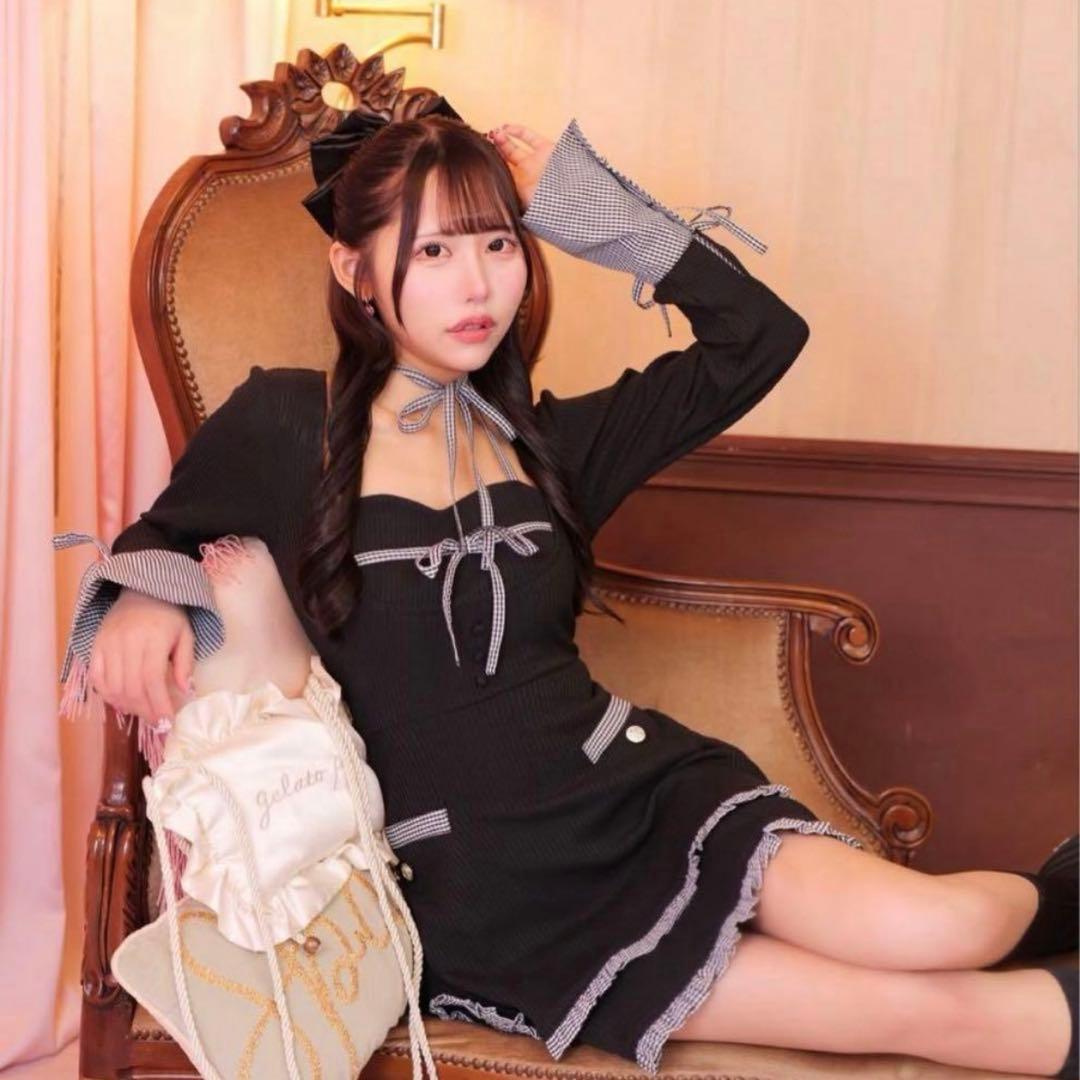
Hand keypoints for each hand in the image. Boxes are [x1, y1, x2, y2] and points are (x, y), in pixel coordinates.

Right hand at [89, 587, 194, 722]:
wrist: (140, 590)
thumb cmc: (168, 615)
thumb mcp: (186, 634)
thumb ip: (186, 662)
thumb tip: (186, 691)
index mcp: (153, 638)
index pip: (152, 680)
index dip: (158, 705)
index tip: (166, 722)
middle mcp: (127, 642)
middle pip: (131, 687)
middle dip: (144, 710)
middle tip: (156, 722)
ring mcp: (107, 644)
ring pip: (112, 686)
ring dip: (127, 706)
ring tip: (142, 712)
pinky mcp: (95, 645)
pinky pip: (96, 678)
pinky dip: (107, 695)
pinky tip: (121, 702)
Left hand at [486, 123, 554, 211]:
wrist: (571, 195)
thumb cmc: (544, 203)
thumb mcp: (516, 200)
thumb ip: (501, 192)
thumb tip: (479, 188)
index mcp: (519, 192)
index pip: (499, 177)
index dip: (489, 166)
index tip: (478, 156)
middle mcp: (526, 179)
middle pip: (504, 163)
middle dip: (493, 152)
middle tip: (484, 143)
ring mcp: (537, 163)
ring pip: (515, 149)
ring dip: (502, 140)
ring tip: (493, 134)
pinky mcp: (548, 150)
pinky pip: (530, 138)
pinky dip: (517, 131)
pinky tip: (505, 128)